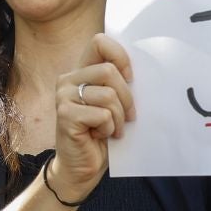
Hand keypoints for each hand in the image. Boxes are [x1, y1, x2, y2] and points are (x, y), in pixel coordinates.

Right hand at [49, 34, 134, 200]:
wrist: (82, 168)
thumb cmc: (101, 134)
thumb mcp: (113, 104)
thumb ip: (119, 83)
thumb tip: (146, 68)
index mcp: (80, 72)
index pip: (99, 42)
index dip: (120, 57)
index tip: (130, 78)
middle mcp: (68, 79)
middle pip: (110, 71)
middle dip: (126, 98)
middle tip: (127, 117)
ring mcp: (63, 96)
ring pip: (108, 95)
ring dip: (118, 118)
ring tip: (112, 129)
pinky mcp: (65, 114)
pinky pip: (102, 115)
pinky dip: (109, 129)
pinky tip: (100, 136)